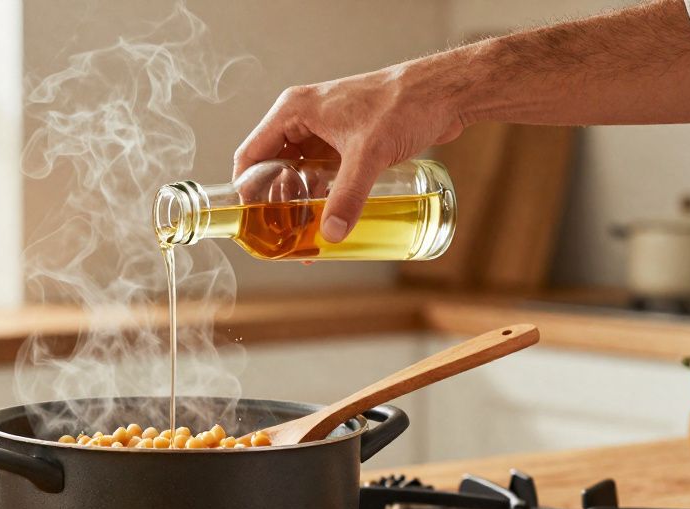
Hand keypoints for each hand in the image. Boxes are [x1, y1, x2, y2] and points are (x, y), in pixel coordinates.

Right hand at [233, 61, 464, 241]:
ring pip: (298, 173)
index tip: (251, 220)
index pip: (251, 154)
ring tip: (303, 233)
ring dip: (298, 202)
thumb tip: (331, 233)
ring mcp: (325, 131)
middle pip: (272, 168)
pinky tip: (326, 217)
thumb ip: (348, 196)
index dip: (246, 189)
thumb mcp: (369, 154)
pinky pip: (321, 173)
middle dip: (275, 203)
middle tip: (282, 234)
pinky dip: (319, 195)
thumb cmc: (403, 104)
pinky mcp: (346, 141)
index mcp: (294, 111)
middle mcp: (304, 119)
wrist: (442, 93)